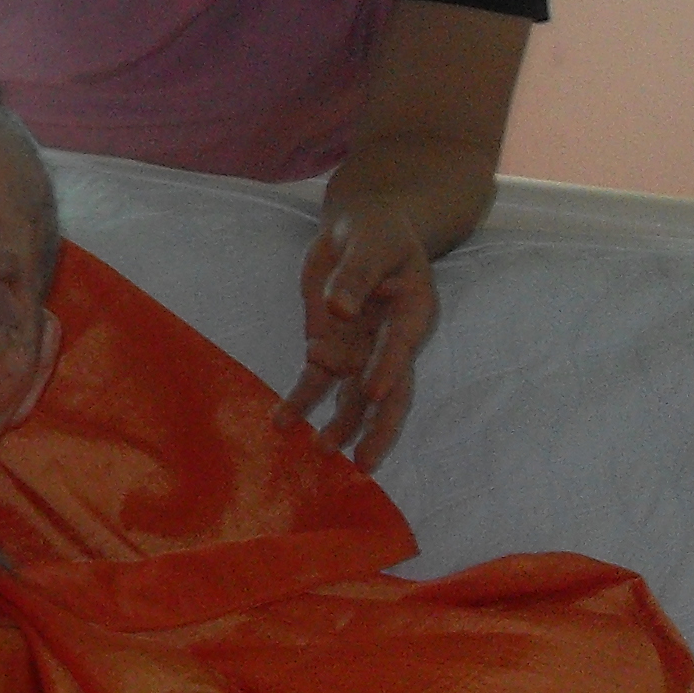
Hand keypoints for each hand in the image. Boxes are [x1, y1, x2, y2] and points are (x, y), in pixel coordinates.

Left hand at [278, 205, 436, 470]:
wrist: (361, 231)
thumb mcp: (369, 241)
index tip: (376, 391)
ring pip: (351, 395)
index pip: (400, 344)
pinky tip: (282, 422)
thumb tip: (339, 308)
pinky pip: (315, 381)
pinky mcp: (329, 348)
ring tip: (320, 450)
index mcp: (411, 311)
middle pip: (387, 388)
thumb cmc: (376, 233)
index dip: (389, 367)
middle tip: (366, 461)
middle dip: (377, 425)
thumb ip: (356, 275)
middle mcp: (389, 341)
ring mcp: (360, 349)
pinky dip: (300, 401)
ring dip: (339, 423)